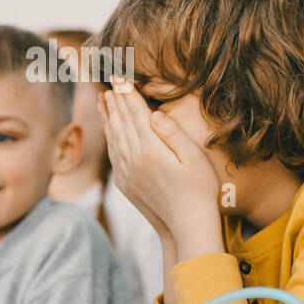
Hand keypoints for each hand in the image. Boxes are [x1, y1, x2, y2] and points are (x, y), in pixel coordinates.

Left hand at [99, 77, 220, 244]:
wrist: (187, 227)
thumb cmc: (200, 190)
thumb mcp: (194, 158)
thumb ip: (173, 133)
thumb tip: (153, 113)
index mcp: (151, 149)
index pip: (136, 113)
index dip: (128, 93)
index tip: (120, 77)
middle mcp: (134, 159)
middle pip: (121, 122)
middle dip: (116, 100)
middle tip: (110, 83)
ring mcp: (127, 172)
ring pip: (113, 137)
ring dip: (108, 116)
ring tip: (103, 100)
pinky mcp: (125, 184)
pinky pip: (113, 154)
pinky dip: (109, 137)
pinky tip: (109, 130)